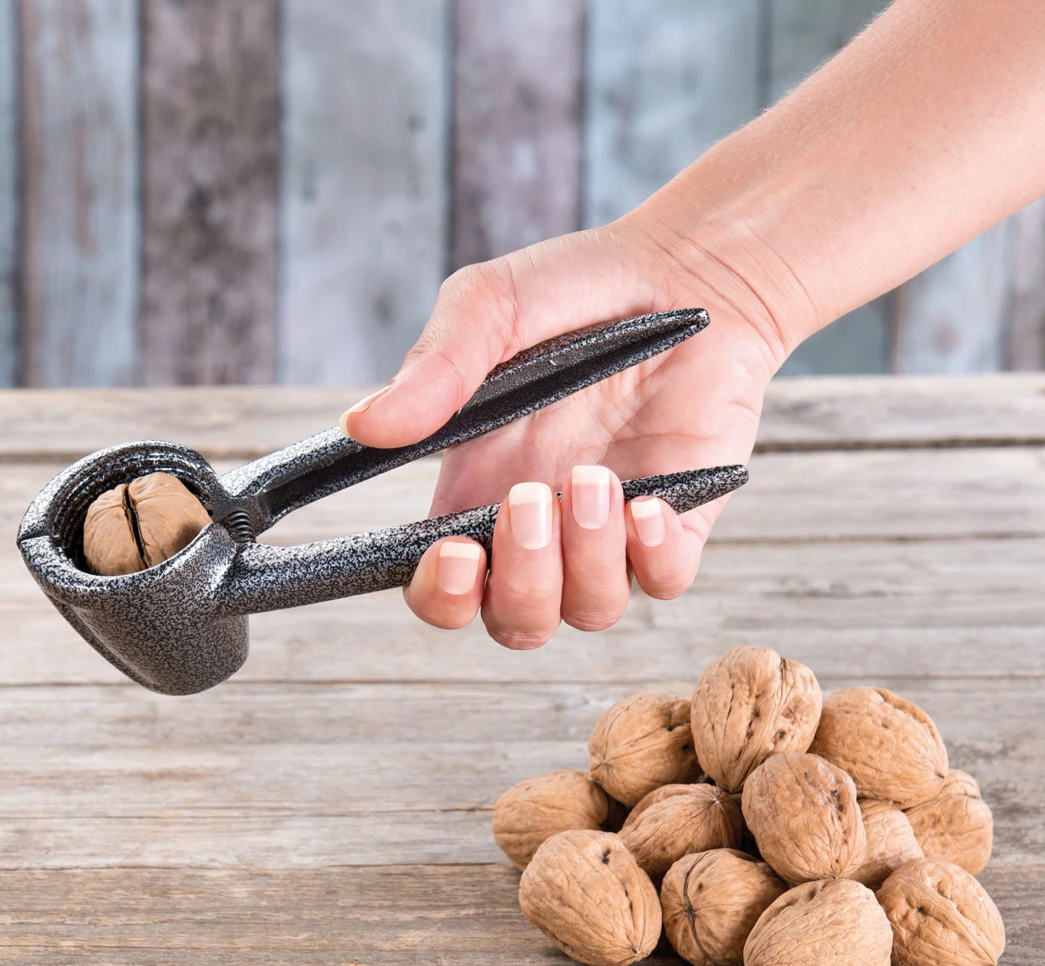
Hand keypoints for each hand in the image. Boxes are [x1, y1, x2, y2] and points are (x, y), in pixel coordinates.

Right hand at [340, 215, 787, 647]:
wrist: (684, 266)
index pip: (444, 591)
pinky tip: (648, 500)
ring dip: (587, 560)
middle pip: (515, 621)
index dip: (442, 597)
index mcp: (475, 494)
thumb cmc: (574, 290)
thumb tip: (360, 427)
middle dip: (521, 581)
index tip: (454, 553)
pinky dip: (653, 556)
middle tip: (530, 499)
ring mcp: (610, 533)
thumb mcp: (490, 309)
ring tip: (595, 477)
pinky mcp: (677, 522)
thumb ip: (433, 370)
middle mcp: (541, 530)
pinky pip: (664, 581)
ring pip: (588, 610)